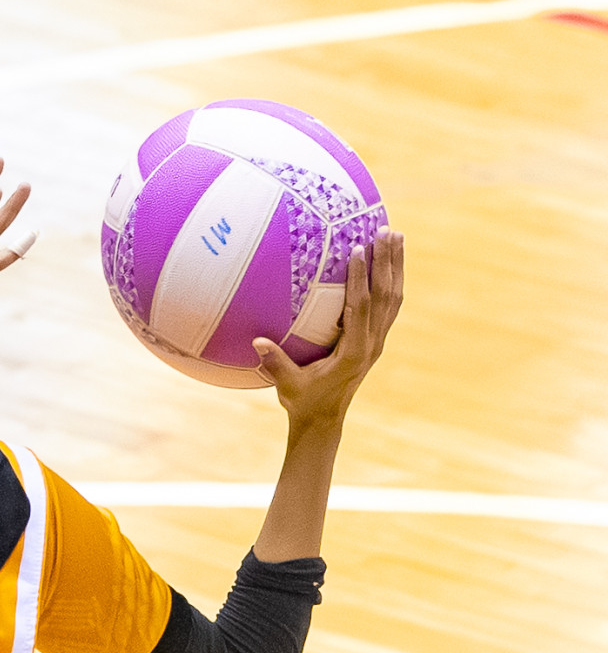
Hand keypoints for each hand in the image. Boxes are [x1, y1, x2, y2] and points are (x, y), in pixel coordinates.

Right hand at [254, 227, 404, 428]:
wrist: (324, 421)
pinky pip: (388, 306)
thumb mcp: (287, 385)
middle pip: (387, 297)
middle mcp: (372, 345)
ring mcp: (377, 342)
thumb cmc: (303, 402)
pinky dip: (389, 281)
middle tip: (387, 231)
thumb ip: (276, 362)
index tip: (358, 250)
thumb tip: (257, 340)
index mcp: (354, 353)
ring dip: (395, 267)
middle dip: (388, 263)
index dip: (360, 279)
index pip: (361, 308)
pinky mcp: (375, 341)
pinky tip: (386, 263)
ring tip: (395, 236)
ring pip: (394, 299)